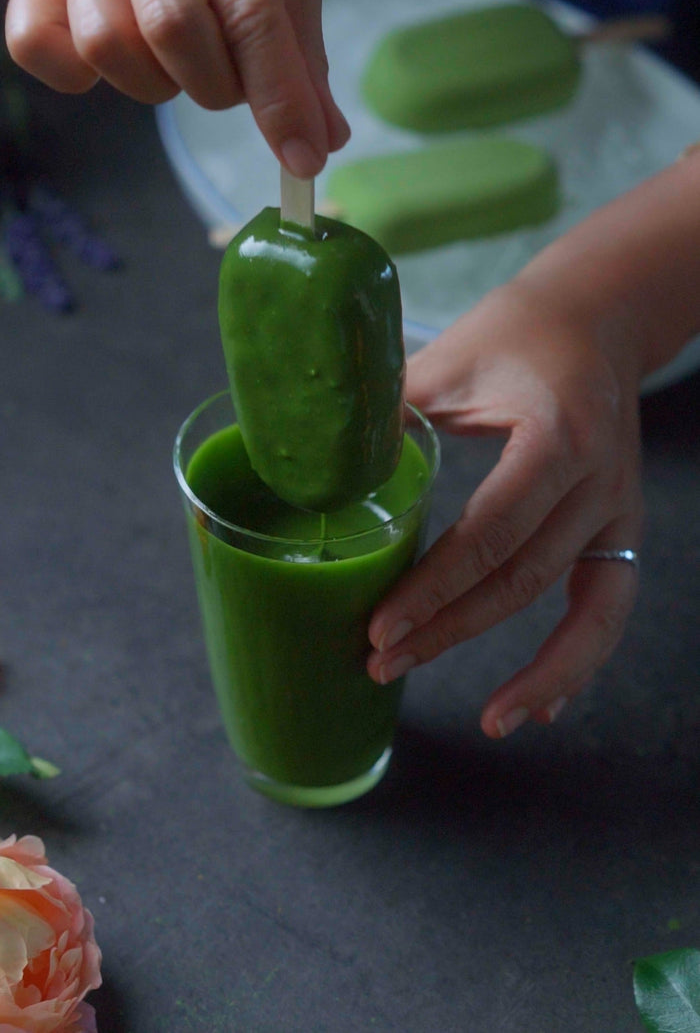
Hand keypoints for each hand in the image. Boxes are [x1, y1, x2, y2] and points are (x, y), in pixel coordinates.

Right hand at [5, 0, 348, 176]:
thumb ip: (305, 58)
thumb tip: (321, 142)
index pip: (250, 14)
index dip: (279, 99)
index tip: (304, 158)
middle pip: (171, 27)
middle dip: (217, 86)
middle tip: (234, 84)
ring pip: (104, 39)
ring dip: (155, 82)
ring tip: (182, 62)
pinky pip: (33, 39)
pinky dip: (73, 73)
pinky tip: (118, 65)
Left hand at [367, 278, 644, 737]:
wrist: (599, 316)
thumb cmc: (518, 330)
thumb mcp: (449, 360)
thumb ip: (389, 415)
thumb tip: (316, 469)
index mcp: (556, 437)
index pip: (491, 532)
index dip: (434, 588)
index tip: (380, 628)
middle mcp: (598, 481)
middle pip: (524, 579)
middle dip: (451, 631)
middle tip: (382, 664)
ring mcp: (618, 509)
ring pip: (579, 609)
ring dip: (529, 669)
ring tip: (487, 719)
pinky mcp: (620, 525)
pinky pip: (608, 606)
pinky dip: (579, 660)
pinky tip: (541, 704)